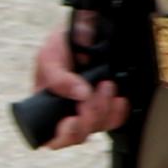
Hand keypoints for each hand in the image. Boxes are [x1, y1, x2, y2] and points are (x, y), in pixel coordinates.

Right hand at [31, 16, 127, 147]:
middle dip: (89, 117)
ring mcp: (89, 111)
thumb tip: (80, 94)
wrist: (86, 31)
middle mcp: (68, 113)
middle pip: (80, 135)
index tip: (73, 119)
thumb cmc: (62, 46)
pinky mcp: (108, 106)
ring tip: (106, 84)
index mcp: (48, 107)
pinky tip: (119, 97)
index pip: (52, 137)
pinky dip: (120, 110)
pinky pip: (117, 119)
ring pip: (100, 127)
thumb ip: (57, 77)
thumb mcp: (49, 56)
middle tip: (91, 93)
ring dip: (104, 108)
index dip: (64, 135)